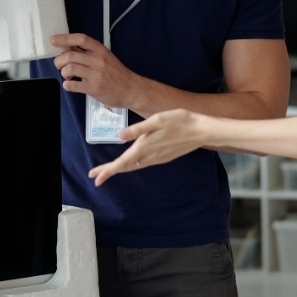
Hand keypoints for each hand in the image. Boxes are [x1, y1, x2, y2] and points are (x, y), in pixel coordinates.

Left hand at [52, 33, 143, 108]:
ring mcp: (96, 75)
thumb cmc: (117, 73)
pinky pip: (73, 85)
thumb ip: (88, 53)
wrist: (131, 90)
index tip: (53, 40)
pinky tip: (71, 85)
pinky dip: (67, 85)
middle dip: (59, 60)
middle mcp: (98, 60)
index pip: (81, 39)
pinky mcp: (94, 88)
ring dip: (63, 72)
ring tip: (67, 75)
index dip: (65, 38)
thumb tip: (68, 48)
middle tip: (59, 65)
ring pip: (70, 69)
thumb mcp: (105, 57)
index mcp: (100, 50)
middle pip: (70, 55)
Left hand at [88, 108, 209, 185]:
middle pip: (126, 167)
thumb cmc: (180, 120)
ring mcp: (158, 158)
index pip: (122, 162)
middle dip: (109, 171)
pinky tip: (129, 163)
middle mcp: (150, 155)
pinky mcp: (163, 156)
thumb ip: (138, 129)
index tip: (95, 178)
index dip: (108, 170)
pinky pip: (142, 164)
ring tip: (107, 170)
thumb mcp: (157, 119)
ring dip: (119, 169)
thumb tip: (120, 137)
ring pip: (134, 166)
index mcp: (146, 146)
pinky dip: (131, 165)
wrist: (202, 130)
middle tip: (95, 177)